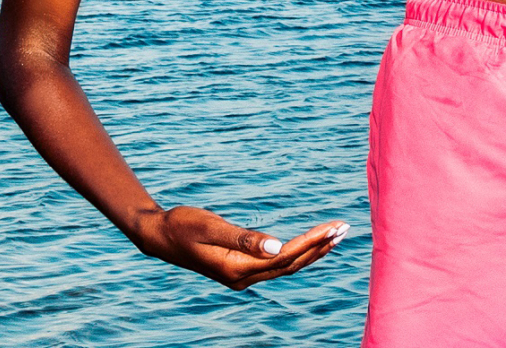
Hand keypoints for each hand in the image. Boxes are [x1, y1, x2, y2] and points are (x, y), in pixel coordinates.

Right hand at [130, 204, 348, 290]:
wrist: (159, 236)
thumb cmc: (182, 226)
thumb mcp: (211, 227)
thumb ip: (243, 238)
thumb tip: (278, 247)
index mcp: (237, 269)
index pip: (285, 257)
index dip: (312, 242)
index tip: (333, 227)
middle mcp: (243, 278)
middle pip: (291, 265)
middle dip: (320, 247)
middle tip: (345, 228)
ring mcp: (242, 276)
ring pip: (286, 266)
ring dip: (312, 251)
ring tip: (336, 235)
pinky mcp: (241, 269)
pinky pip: (277, 264)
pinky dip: (297, 253)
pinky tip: (310, 243)